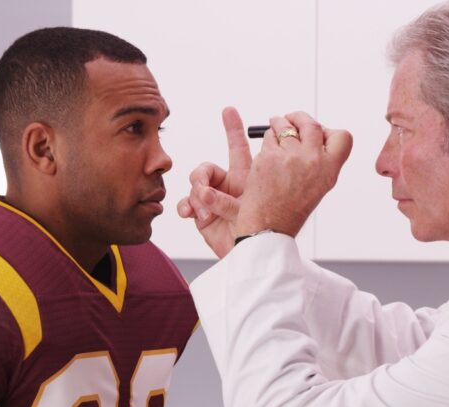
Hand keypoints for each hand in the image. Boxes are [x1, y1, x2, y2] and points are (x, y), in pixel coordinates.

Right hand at [177, 107, 251, 258]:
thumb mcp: (259, 202)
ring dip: (198, 197)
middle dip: (202, 172)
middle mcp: (227, 185)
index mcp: (246, 178)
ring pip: (195, 184)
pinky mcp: (200, 213)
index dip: (233, 128)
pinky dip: (188, 207)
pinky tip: (194, 214)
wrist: (250, 254)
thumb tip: (216, 183)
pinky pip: (186, 202)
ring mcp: (212, 199)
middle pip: (207, 168)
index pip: (238, 148)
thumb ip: (242, 187)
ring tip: (208, 212)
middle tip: (205, 187)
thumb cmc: (262, 230)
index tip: (229, 110)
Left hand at [236, 111, 351, 238]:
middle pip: (311, 124)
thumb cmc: (290, 210)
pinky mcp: (269, 157)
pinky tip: (267, 152)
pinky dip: (267, 140)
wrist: (269, 227)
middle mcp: (313, 161)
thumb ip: (320, 161)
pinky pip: (269, 136)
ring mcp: (290, 157)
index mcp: (329, 170)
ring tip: (276, 132)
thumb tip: (313, 135)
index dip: (329, 131)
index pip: (343, 137)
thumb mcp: (318, 187)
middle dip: (299, 118)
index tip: (319, 133)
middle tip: (291, 120)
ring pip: (286, 125)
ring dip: (279, 124)